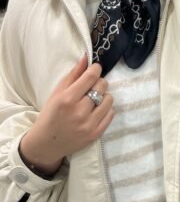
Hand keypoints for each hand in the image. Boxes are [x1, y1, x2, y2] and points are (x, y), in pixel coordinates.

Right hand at [20, 55, 113, 175]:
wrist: (47, 144)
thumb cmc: (50, 114)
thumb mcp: (57, 92)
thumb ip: (73, 74)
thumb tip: (87, 57)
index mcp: (67, 99)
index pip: (91, 76)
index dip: (96, 69)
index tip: (94, 69)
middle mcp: (79, 111)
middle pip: (102, 85)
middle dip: (98, 82)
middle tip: (90, 87)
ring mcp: (89, 124)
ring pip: (109, 99)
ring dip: (103, 96)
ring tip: (93, 100)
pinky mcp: (96, 134)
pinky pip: (111, 113)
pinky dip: (106, 109)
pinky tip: (96, 110)